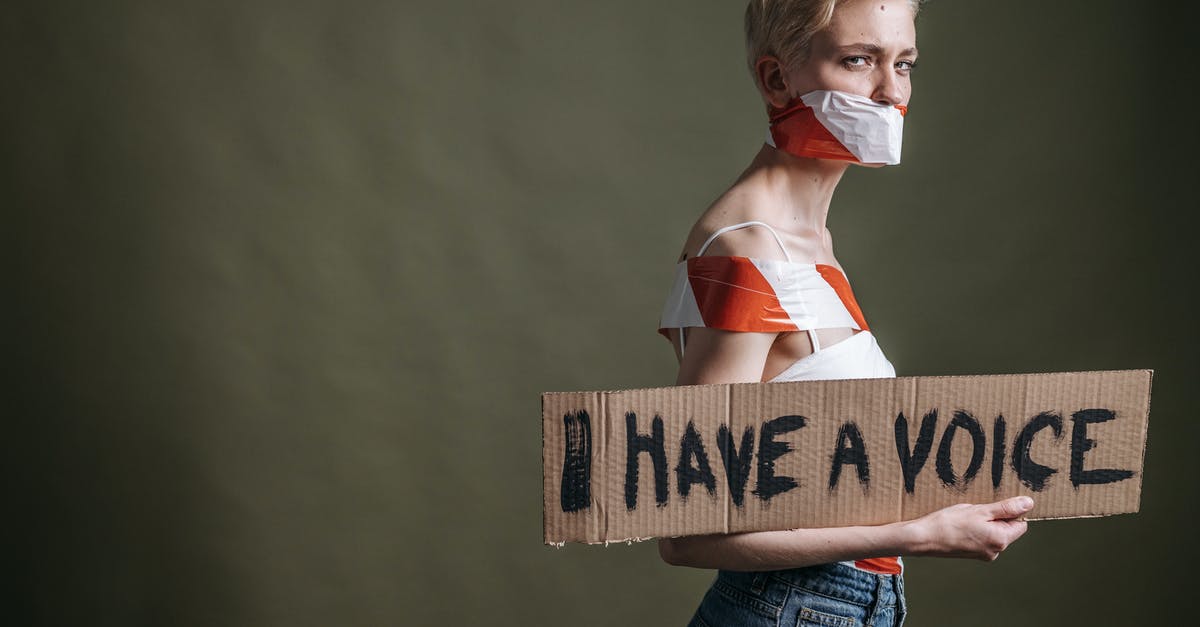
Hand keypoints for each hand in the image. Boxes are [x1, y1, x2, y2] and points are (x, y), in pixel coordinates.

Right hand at [903, 496, 1033, 560]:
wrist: (925, 538)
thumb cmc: (950, 523)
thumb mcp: (980, 510)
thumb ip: (1006, 508)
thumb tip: (1029, 504)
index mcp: (1001, 540)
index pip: (1020, 524)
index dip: (1010, 512)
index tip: (993, 505)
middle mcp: (995, 551)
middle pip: (1007, 529)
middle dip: (995, 517)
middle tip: (977, 510)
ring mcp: (984, 554)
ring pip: (993, 533)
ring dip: (985, 523)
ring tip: (966, 517)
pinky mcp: (973, 554)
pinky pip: (982, 538)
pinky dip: (976, 530)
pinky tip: (961, 524)